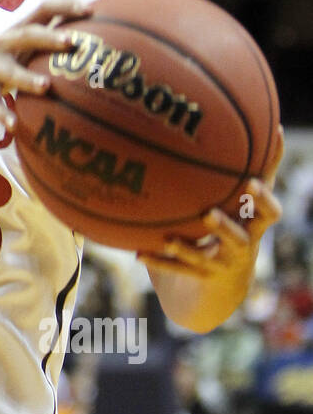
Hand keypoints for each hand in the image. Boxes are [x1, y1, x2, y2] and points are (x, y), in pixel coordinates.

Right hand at [0, 0, 94, 129]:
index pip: (41, 12)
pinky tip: (13, 125)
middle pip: (26, 35)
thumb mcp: (16, 53)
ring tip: (45, 87)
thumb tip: (84, 40)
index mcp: (16, 34)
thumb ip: (42, 46)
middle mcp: (1, 45)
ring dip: (26, 78)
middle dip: (48, 37)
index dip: (65, 7)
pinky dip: (1, 113)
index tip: (90, 10)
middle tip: (71, 42)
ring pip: (7, 70)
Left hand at [140, 125, 284, 278]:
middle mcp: (241, 246)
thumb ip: (257, 170)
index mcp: (253, 226)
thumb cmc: (236, 230)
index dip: (262, 201)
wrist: (221, 289)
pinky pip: (177, 270)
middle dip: (226, 227)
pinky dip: (159, 262)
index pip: (268, 214)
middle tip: (209, 214)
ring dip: (189, 247)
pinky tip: (138, 254)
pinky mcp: (199, 278)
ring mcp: (221, 264)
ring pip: (205, 257)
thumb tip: (275, 124)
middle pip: (240, 238)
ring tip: (170, 239)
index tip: (250, 184)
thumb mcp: (246, 203)